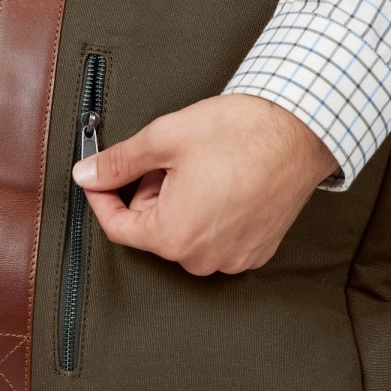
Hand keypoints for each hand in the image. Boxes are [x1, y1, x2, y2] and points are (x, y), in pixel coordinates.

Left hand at [71, 93, 340, 274]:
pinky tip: (225, 183)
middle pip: (152, 227)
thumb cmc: (242, 134)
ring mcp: (233, 258)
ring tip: (204, 169)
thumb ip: (118, 162)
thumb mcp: (165, 139)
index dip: (102, 197)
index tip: (100, 178)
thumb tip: (87, 174)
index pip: (117, 227)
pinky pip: (215, 237)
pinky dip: (209, 212)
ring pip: (184, 231)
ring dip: (181, 202)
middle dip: (151, 192)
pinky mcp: (255, 251)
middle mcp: (203, 257)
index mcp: (174, 235)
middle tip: (171, 160)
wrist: (303, 132)